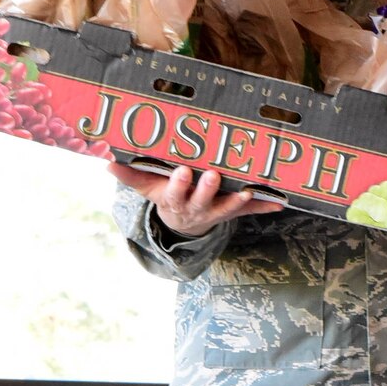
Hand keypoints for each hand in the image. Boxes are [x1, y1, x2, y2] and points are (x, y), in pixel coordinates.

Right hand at [109, 163, 282, 237]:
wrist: (185, 222)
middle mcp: (197, 208)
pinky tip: (280, 203)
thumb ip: (131, 176)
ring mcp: (217, 211)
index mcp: (176, 201)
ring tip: (249, 192)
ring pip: (228, 208)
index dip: (179, 185)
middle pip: (202, 200)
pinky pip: (251, 211)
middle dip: (208, 189)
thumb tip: (106, 163)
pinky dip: (265, 207)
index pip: (175, 193)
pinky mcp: (234, 212)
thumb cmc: (167, 196)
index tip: (183, 171)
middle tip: (214, 175)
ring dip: (238, 201)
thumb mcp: (147, 189)